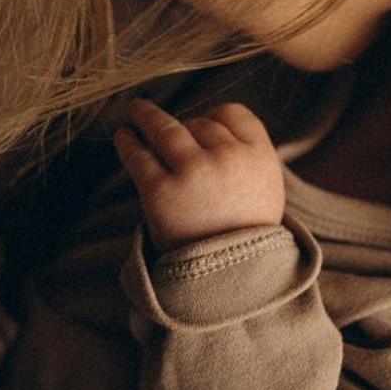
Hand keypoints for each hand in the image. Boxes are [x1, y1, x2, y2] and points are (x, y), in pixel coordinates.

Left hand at [114, 97, 284, 251]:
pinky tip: (124, 135)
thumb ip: (246, 155)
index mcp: (260, 156)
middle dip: (185, 128)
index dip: (214, 117)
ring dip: (146, 116)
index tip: (201, 124)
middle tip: (166, 126)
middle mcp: (228, 159)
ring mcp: (194, 172)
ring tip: (134, 109)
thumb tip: (205, 122)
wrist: (228, 279)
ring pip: (166, 129)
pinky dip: (128, 142)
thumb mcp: (266, 189)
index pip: (232, 114)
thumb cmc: (244, 234)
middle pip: (200, 123)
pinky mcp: (161, 191)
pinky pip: (139, 156)